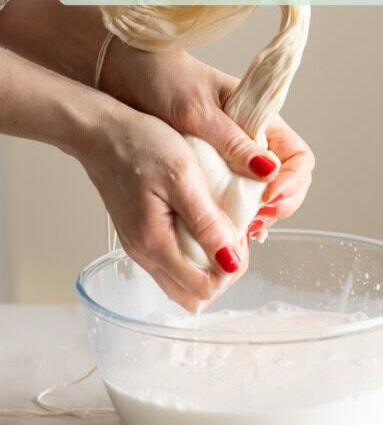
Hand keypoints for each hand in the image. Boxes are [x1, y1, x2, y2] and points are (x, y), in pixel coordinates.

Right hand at [75, 102, 248, 312]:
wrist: (100, 131)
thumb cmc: (140, 146)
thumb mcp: (183, 178)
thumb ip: (207, 224)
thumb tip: (231, 262)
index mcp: (155, 244)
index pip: (204, 289)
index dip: (231, 269)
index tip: (240, 238)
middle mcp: (144, 254)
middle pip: (193, 294)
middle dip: (222, 273)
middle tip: (233, 236)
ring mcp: (141, 247)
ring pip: (183, 279)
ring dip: (208, 263)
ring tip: (220, 227)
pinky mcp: (141, 236)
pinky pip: (173, 260)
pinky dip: (194, 252)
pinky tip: (204, 223)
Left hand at [101, 49, 314, 240]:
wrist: (125, 74)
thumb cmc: (163, 80)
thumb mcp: (198, 111)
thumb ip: (233, 142)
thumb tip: (268, 171)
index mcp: (260, 120)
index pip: (298, 157)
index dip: (293, 181)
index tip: (270, 196)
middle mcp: (253, 141)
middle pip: (287, 181)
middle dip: (280, 204)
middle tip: (256, 219)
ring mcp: (233, 158)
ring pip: (264, 195)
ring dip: (259, 213)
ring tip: (241, 226)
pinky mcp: (212, 170)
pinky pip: (235, 198)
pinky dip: (235, 215)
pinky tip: (224, 224)